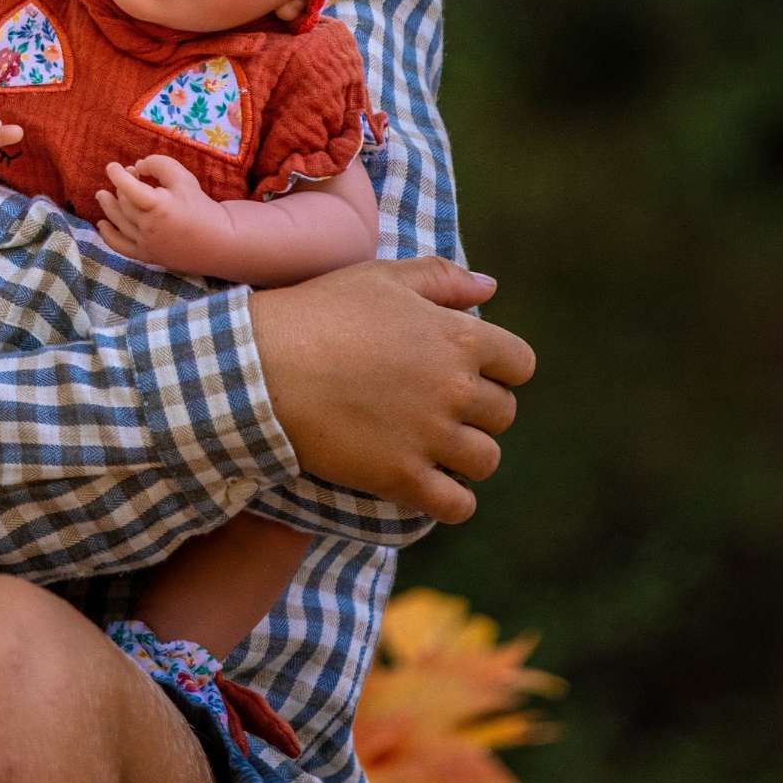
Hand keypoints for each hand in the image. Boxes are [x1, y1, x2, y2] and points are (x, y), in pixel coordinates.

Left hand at [96, 156, 224, 273]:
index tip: (113, 166)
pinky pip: (120, 247)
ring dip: (108, 207)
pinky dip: (107, 235)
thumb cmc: (201, 206)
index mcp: (158, 206)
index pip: (128, 187)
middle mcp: (148, 227)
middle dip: (122, 187)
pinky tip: (101, 224)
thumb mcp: (184, 178)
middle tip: (130, 176)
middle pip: (124, 203)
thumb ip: (159, 165)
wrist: (218, 240)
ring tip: (102, 195)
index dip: (117, 174)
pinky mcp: (147, 256)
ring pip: (119, 222)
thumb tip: (137, 167)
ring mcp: (146, 243)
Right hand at [248, 257, 534, 524]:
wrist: (263, 365)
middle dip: (477, 410)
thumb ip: (442, 277)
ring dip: (465, 454)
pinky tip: (426, 483)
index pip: (520, 363)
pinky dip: (450, 500)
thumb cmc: (320, 312)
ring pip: (485, 461)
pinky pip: (458, 505)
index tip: (467, 369)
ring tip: (430, 443)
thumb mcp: (380, 277)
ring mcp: (431, 437)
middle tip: (435, 403)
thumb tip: (490, 286)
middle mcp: (455, 389)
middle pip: (503, 414)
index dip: (498, 366)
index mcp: (458, 337)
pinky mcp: (403, 477)